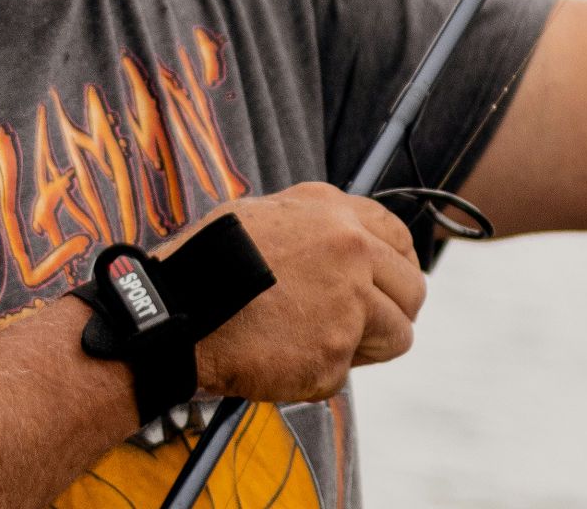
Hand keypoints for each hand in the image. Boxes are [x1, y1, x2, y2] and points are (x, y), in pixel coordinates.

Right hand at [165, 183, 425, 401]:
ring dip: (366, 348)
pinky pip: (344, 372)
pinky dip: (317, 374)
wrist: (173, 311)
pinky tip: (281, 358)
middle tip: (364, 328)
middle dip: (394, 313)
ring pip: (397, 336)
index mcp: (336, 213)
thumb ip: (317, 228)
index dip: (398, 267)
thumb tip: (351, 246)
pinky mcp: (333, 353)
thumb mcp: (266, 216)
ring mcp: (347, 303)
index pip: (400, 239)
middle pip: (413, 290)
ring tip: (319, 345)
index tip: (387, 286)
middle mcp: (352, 251)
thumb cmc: (207, 264)